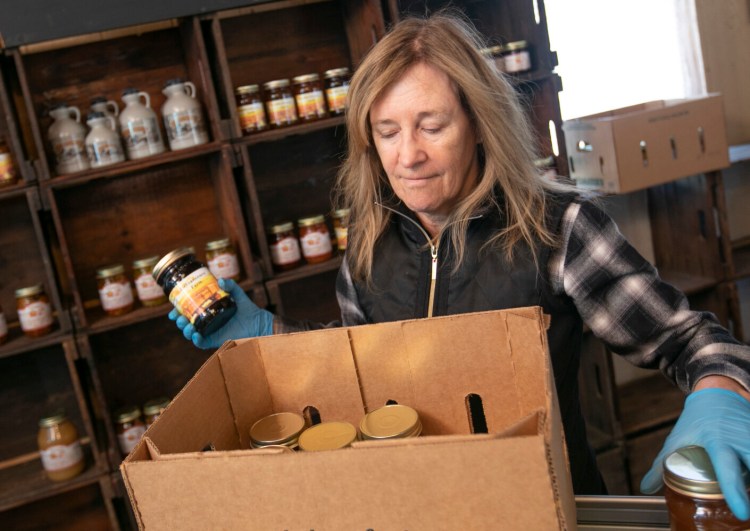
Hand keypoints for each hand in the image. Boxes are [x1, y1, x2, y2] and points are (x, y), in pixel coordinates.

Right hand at [168, 278, 273, 348]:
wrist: (259, 323)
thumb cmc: (248, 310)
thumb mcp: (238, 294)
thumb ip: (231, 286)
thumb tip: (220, 280)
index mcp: (209, 311)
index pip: (189, 311)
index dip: (179, 311)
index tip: (173, 310)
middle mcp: (208, 322)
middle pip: (187, 323)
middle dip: (180, 321)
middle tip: (179, 318)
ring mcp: (212, 332)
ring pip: (192, 334)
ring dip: (186, 330)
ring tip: (186, 325)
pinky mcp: (217, 341)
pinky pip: (202, 343)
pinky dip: (197, 340)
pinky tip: (195, 335)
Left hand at [640, 388, 749, 520]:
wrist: (720, 395)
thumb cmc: (697, 420)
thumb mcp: (676, 439)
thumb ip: (660, 465)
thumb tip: (646, 487)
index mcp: (718, 441)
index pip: (727, 469)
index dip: (735, 491)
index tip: (742, 511)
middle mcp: (742, 441)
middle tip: (747, 509)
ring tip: (746, 497)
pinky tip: (748, 486)